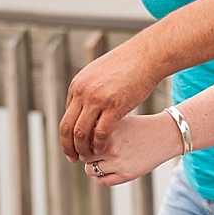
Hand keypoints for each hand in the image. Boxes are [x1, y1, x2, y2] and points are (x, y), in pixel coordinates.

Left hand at [60, 41, 159, 161]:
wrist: (147, 56)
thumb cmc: (128, 65)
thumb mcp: (100, 74)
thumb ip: (90, 90)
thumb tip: (84, 104)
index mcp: (77, 85)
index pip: (67, 116)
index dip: (68, 135)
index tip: (72, 146)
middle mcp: (82, 92)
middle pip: (68, 127)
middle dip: (68, 147)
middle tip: (73, 159)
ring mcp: (97, 99)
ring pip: (81, 133)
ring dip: (83, 149)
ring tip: (88, 158)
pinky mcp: (114, 106)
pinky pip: (101, 132)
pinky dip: (99, 145)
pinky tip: (103, 149)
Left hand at [82, 112, 182, 185]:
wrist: (163, 135)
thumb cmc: (137, 126)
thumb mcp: (116, 121)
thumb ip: (97, 129)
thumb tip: (74, 142)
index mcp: (106, 131)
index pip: (80, 140)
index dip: (82, 142)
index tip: (86, 141)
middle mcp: (110, 147)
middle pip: (83, 155)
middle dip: (86, 154)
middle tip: (94, 151)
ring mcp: (118, 163)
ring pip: (90, 169)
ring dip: (92, 165)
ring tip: (101, 160)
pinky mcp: (126, 175)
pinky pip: (102, 180)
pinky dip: (99, 176)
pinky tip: (106, 169)